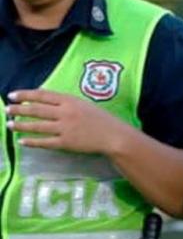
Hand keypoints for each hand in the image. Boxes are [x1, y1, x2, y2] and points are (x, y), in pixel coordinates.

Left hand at [6, 89, 127, 153]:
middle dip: (19, 109)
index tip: (13, 95)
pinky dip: (32, 142)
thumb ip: (67, 103)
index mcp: (70, 101)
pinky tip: (23, 141)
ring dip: (21, 125)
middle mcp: (65, 113)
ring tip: (10, 125)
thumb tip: (46, 101)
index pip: (42, 95)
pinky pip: (45, 142)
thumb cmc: (103, 120)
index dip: (25, 95)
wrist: (115, 137)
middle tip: (7, 109)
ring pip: (37, 126)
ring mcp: (65, 129)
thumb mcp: (85, 105)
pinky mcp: (66, 143)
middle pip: (36, 110)